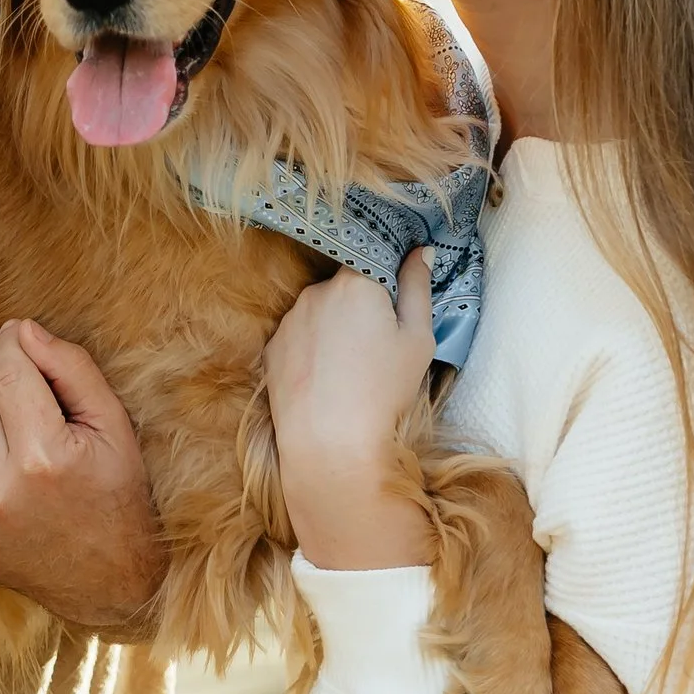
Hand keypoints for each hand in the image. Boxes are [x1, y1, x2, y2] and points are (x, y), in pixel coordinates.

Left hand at [0, 321, 168, 633]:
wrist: (107, 584)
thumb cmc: (117, 496)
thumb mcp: (114, 426)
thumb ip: (71, 369)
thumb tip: (22, 329)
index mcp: (43, 458)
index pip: (6, 368)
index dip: (12, 341)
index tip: (21, 336)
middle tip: (11, 362)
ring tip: (3, 402)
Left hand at [265, 250, 436, 570]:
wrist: (330, 443)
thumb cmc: (384, 390)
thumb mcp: (418, 338)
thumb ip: (418, 287)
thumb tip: (421, 249)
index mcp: (356, 282)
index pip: (372, 261)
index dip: (385, 284)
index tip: (394, 310)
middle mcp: (316, 290)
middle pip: (344, 287)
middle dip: (360, 307)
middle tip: (377, 347)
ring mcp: (289, 318)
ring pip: (319, 311)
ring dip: (334, 326)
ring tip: (349, 369)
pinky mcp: (271, 346)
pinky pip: (298, 336)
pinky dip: (312, 348)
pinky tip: (325, 378)